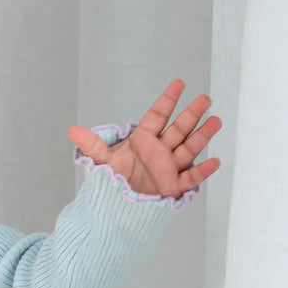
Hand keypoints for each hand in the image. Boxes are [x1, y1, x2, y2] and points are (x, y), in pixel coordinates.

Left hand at [67, 80, 221, 199]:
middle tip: (205, 98)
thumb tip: (71, 130)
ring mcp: (168, 167)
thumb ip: (92, 145)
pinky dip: (202, 171)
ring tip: (216, 121)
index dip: (167, 100)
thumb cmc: (114, 179)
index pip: (157, 116)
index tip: (179, 83)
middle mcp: (159, 150)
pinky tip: (215, 161)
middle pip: (178, 129)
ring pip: (188, 148)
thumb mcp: (103, 161)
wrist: (118, 204)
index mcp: (143, 140)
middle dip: (191, 115)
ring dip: (202, 136)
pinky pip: (190, 177)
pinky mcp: (173, 185)